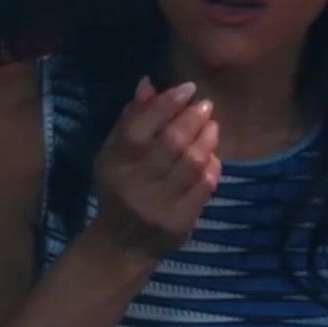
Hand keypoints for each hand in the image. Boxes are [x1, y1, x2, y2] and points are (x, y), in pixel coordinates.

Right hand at [83, 76, 220, 262]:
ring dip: (207, 140)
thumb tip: (148, 83)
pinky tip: (213, 157)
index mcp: (114, 162)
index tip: (189, 88)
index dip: (167, 103)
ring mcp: (157, 205)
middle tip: (206, 106)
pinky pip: (204, 187)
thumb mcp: (115, 154)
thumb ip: (131, 120)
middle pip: (172, 143)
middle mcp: (134, 183)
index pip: (140, 126)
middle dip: (193, 119)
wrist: (122, 243)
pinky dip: (212, 167)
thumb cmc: (120, 187)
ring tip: (213, 127)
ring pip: (192, 163)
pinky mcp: (178, 222)